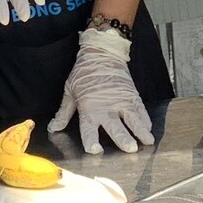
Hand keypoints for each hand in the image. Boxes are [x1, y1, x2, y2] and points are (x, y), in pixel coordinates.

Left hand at [52, 25, 153, 154]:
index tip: (95, 150)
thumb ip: (64, 113)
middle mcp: (107, 107)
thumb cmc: (84, 72)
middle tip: (131, 149)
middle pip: (116, 126)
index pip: (89, 129)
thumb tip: (54, 128)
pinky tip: (148, 129)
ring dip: (140, 130)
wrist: (102, 52)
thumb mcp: (69, 91)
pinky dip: (145, 119)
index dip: (91, 141)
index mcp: (89, 108)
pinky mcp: (132, 95)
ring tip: (148, 141)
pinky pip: (141, 109)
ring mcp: (122, 101)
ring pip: (133, 118)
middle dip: (123, 139)